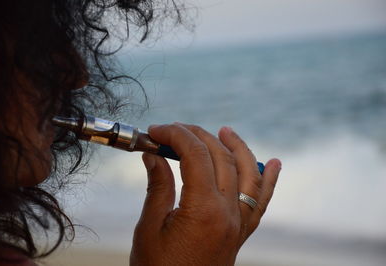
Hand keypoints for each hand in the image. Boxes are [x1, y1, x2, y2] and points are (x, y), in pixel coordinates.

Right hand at [130, 123, 280, 265]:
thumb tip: (154, 155)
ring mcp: (239, 222)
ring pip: (249, 173)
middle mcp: (229, 213)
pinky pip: (261, 201)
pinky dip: (270, 180)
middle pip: (221, 158)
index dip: (176, 136)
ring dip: (238, 148)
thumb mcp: (149, 228)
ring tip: (225, 130)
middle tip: (175, 129)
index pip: (195, 156)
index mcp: (204, 210)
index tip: (157, 130)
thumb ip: (157, 187)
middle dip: (197, 136)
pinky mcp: (242, 232)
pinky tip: (276, 163)